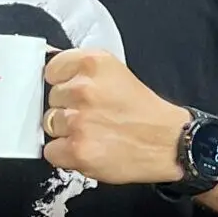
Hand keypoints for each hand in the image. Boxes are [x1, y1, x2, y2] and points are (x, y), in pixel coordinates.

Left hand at [40, 49, 187, 184]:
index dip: (63, 83)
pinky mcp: (77, 149)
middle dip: (67, 107)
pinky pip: (51, 150)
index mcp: (94, 63)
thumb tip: (51, 74)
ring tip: (94, 132)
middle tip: (94, 114)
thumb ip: (84, 72)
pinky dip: (65, 154)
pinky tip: (88, 148)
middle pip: (51, 98)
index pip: (52, 70)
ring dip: (66, 131)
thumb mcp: (116, 74)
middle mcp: (83, 89)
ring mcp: (78, 121)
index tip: (76, 91)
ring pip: (49, 124)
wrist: (168, 143)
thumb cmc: (145, 112)